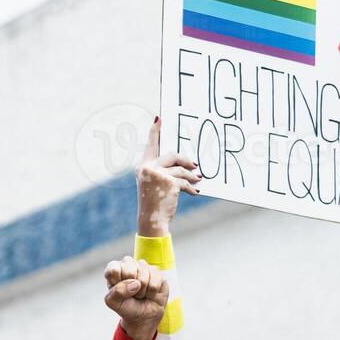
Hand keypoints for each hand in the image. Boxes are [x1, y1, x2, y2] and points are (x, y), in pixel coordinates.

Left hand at [104, 255, 169, 339]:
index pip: (113, 269)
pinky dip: (151, 293)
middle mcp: (128, 264)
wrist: (143, 315)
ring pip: (143, 279)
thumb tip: (135, 283)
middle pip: (129, 272)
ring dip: (141, 292)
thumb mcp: (113, 302)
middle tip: (131, 293)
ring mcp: (144, 266)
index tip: (119, 291)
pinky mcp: (157, 272)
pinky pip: (155, 283)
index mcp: (114, 269)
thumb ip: (117, 292)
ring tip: (140, 294)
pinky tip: (149, 293)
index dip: (117, 283)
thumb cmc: (126, 306)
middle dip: (131, 288)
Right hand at [137, 119, 200, 236]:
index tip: (159, 118)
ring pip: (181, 169)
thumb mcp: (154, 185)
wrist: (151, 221)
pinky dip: (192, 188)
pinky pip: (185, 181)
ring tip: (197, 181)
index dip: (155, 132)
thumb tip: (187, 166)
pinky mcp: (168, 182)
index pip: (150, 146)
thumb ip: (164, 172)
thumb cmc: (154, 204)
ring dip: (191, 177)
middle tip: (195, 166)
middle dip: (186, 161)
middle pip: (172, 155)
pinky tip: (195, 192)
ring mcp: (157, 175)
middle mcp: (147, 169)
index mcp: (142, 167)